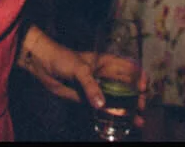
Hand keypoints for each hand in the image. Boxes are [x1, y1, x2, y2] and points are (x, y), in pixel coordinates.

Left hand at [19, 31, 147, 124]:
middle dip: (136, 98)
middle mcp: (104, 75)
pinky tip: (119, 125)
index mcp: (106, 62)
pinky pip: (101, 110)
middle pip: (125, 87)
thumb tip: (101, 105)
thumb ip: (90, 86)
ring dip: (127, 111)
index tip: (143, 88)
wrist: (42, 64)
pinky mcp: (86, 100)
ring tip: (137, 122)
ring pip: (116, 100)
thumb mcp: (79, 69)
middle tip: (141, 109)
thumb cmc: (62, 58)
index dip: (139, 77)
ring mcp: (96, 88)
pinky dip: (110, 117)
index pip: (129, 68)